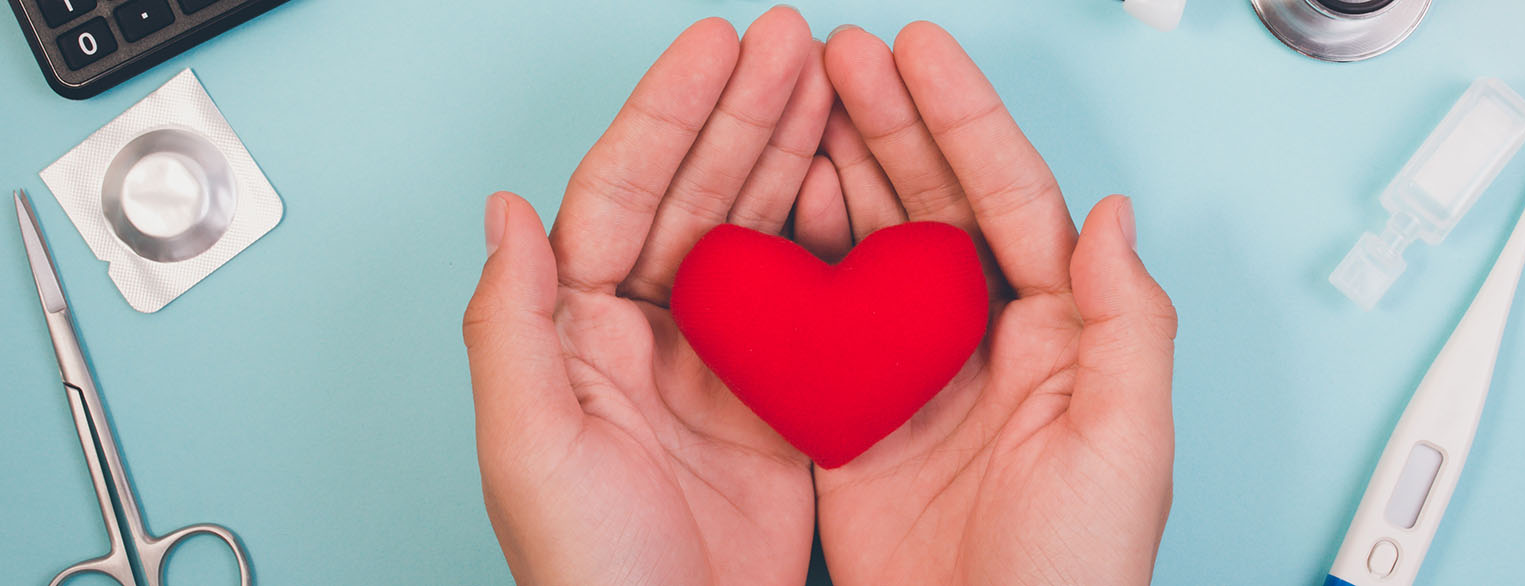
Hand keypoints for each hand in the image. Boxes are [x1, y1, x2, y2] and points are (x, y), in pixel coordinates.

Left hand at [462, 8, 838, 584]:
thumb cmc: (591, 568)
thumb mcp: (532, 446)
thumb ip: (514, 324)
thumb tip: (506, 211)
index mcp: (577, 328)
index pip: (621, 193)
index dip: (668, 116)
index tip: (713, 51)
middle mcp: (645, 330)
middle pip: (696, 193)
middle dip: (742, 112)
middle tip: (790, 44)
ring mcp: (719, 357)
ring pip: (756, 227)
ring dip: (788, 152)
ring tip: (828, 82)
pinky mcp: (779, 393)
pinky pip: (808, 291)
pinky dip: (833, 232)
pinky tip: (853, 182)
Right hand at [810, 23, 1178, 584]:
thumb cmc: (1075, 573)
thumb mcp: (1127, 444)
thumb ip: (1125, 324)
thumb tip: (1113, 217)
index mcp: (1058, 332)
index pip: (1010, 198)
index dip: (964, 120)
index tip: (919, 54)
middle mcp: (982, 340)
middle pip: (932, 203)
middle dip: (888, 124)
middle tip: (839, 57)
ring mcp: (910, 373)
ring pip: (868, 247)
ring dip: (836, 174)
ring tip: (797, 108)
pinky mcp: (851, 416)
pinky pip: (817, 321)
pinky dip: (790, 263)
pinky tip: (769, 213)